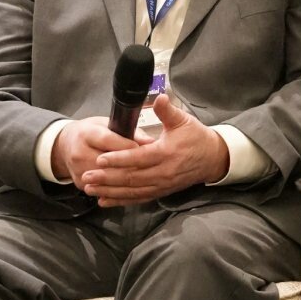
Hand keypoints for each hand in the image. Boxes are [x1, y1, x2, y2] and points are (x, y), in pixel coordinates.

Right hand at [50, 118, 141, 188]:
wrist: (65, 146)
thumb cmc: (89, 133)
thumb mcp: (106, 124)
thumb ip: (128, 131)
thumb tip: (150, 142)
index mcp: (87, 134)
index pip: (109, 141)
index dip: (129, 147)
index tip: (147, 150)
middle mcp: (80, 153)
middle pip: (110, 165)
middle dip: (132, 166)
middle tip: (151, 167)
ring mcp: (79, 171)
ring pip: (108, 180)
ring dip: (127, 180)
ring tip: (144, 178)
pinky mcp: (81, 184)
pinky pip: (103, 189)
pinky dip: (118, 189)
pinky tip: (132, 187)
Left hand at [81, 95, 229, 205]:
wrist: (213, 159)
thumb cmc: (196, 137)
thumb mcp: (184, 121)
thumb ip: (168, 111)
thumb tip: (159, 97)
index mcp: (166, 153)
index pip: (139, 158)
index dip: (119, 159)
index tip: (100, 159)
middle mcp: (163, 173)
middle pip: (132, 178)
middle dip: (108, 178)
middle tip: (87, 176)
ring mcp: (162, 185)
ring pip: (133, 191)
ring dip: (110, 191)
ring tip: (90, 189)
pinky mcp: (161, 192)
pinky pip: (139, 199)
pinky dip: (121, 201)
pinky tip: (104, 201)